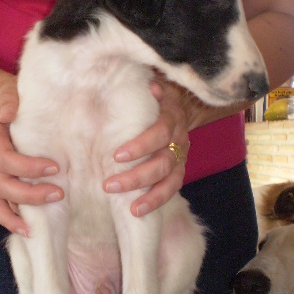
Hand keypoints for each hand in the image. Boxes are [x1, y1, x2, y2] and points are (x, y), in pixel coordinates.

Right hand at [0, 76, 63, 235]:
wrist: (0, 102)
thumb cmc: (11, 96)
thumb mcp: (9, 89)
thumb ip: (9, 99)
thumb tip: (7, 114)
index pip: (4, 157)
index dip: (28, 166)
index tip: (56, 168)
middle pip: (1, 182)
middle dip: (29, 192)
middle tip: (59, 194)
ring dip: (16, 212)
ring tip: (37, 226)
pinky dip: (8, 218)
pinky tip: (27, 229)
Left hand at [103, 77, 189, 216]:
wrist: (184, 102)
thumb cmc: (156, 92)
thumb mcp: (153, 82)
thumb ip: (148, 84)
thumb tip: (150, 86)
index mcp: (172, 116)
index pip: (160, 132)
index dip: (141, 145)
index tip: (117, 156)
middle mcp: (180, 138)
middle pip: (163, 162)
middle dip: (136, 177)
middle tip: (109, 185)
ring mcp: (182, 156)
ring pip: (170, 180)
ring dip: (150, 196)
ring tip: (131, 209)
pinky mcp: (179, 170)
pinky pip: (172, 188)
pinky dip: (157, 201)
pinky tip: (139, 211)